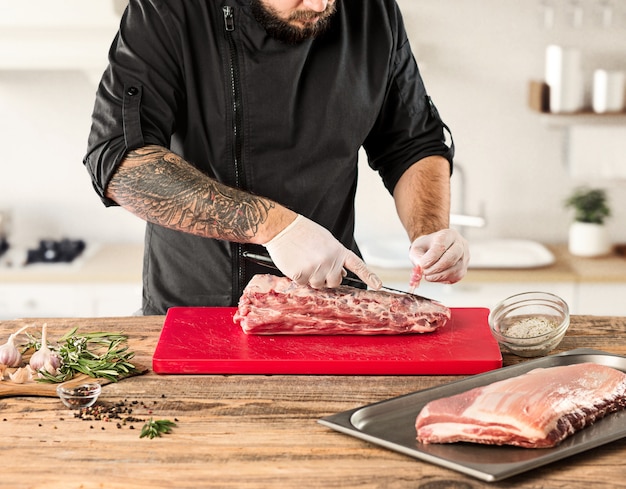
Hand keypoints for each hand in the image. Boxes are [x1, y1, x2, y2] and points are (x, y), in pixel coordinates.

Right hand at [263, 215, 381, 289]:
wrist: (283, 228)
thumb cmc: (304, 233)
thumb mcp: (325, 240)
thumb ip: (336, 256)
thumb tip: (342, 272)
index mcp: (338, 251)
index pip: (357, 265)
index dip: (369, 276)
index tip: (378, 285)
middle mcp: (330, 260)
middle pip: (334, 282)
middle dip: (326, 278)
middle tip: (316, 265)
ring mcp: (316, 268)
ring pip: (317, 285)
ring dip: (311, 278)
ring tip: (304, 261)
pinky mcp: (301, 274)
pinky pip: (303, 284)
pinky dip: (298, 277)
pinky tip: (296, 263)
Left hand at [409, 229, 468, 283]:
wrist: (433, 249)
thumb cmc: (425, 247)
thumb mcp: (417, 248)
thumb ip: (417, 258)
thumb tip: (422, 269)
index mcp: (449, 234)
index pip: (442, 245)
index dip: (431, 257)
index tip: (422, 265)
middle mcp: (460, 244)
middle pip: (452, 256)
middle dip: (437, 267)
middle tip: (425, 273)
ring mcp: (464, 257)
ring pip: (456, 268)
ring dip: (440, 275)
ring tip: (427, 276)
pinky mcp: (464, 268)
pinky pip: (456, 276)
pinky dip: (444, 279)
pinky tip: (434, 277)